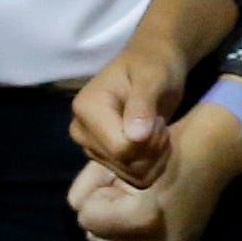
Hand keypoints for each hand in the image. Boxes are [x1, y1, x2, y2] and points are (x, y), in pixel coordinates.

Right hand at [72, 29, 192, 184]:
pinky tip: (154, 143)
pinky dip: (151, 164)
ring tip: (158, 132)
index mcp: (86, 109)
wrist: (151, 65)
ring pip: (129, 173)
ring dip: (154, 157)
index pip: (120, 148)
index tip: (160, 123)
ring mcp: (89, 144)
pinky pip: (130, 175)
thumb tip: (136, 137)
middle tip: (161, 126)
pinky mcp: (101, 154)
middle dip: (152, 150)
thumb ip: (143, 105)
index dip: (149, 143)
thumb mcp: (153, 79)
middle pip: (123, 163)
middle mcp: (80, 129)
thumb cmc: (153, 67)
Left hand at [72, 100, 241, 240]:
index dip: (99, 196)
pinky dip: (131, 237)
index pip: (87, 219)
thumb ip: (87, 186)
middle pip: (96, 238)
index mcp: (146, 220)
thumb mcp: (117, 161)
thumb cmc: (163, 148)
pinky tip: (147, 219)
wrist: (213, 155)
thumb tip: (73, 205)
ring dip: (116, 227)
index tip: (121, 181)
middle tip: (130, 194)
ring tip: (139, 205)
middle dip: (105, 214)